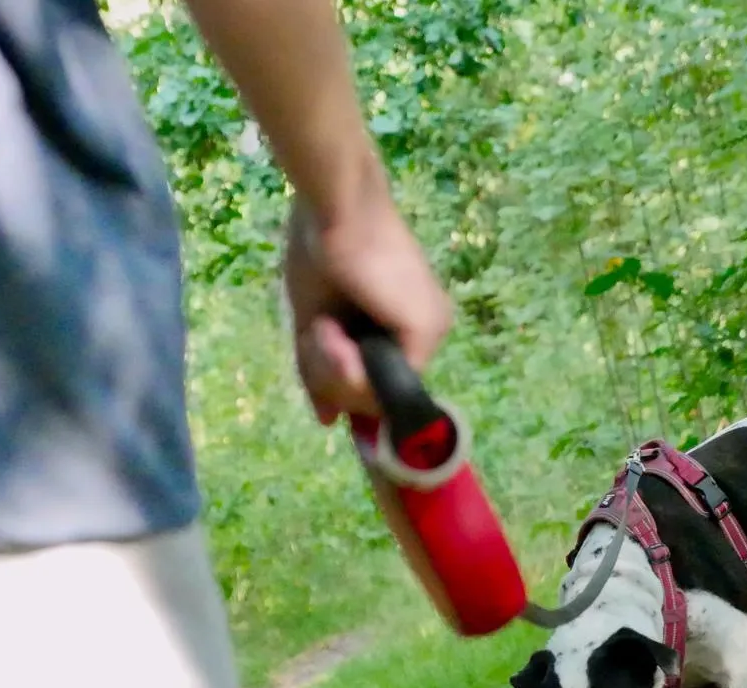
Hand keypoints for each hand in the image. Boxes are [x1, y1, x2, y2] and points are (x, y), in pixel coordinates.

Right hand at [282, 188, 452, 425]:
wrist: (333, 208)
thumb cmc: (321, 251)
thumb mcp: (315, 325)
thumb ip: (323, 374)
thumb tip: (328, 421)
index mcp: (405, 327)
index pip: (375, 385)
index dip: (340, 382)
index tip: (317, 351)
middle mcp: (427, 333)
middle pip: (373, 396)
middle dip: (331, 375)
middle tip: (317, 330)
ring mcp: (431, 334)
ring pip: (374, 396)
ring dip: (332, 368)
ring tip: (323, 324)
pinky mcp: (425, 332)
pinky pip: (377, 385)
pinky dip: (344, 365)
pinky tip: (333, 328)